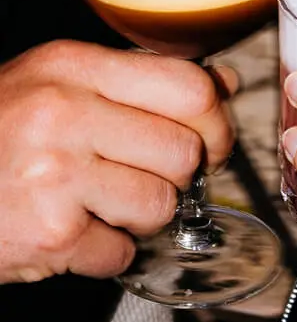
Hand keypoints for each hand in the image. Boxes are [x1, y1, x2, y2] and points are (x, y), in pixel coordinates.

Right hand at [0, 40, 236, 283]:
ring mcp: (56, 175)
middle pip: (184, 153)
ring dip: (140, 217)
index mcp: (73, 68)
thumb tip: (220, 82)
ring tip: (99, 204)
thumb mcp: (57, 83)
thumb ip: (138, 81)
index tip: (211, 140)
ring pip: (161, 206)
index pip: (188, 87)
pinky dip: (105, 252)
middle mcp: (64, 114)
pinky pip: (122, 253)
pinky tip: (71, 231)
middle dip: (175, 176)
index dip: (215, 121)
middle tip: (143, 176)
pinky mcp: (51, 234)